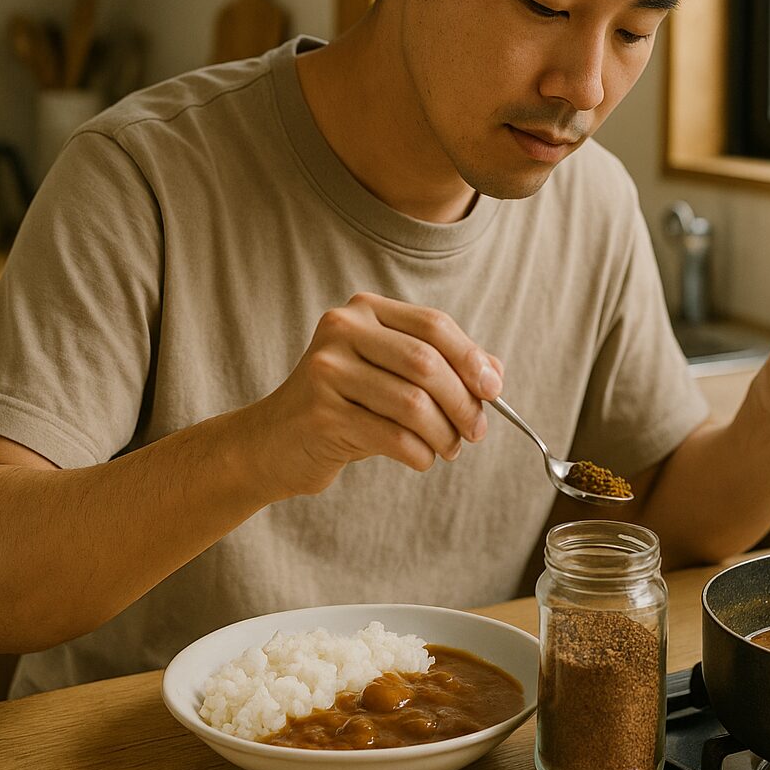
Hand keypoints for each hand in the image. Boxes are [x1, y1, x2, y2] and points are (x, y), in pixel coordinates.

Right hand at [252, 293, 503, 495]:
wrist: (274, 442)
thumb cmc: (346, 407)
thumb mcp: (391, 376)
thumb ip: (441, 366)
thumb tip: (495, 373)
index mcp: (364, 310)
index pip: (433, 325)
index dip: (471, 358)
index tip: (494, 390)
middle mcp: (342, 330)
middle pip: (426, 362)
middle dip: (463, 402)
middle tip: (476, 431)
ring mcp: (326, 370)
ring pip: (413, 403)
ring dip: (444, 433)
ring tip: (448, 449)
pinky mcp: (320, 413)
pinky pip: (392, 436)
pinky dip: (420, 453)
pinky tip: (422, 459)